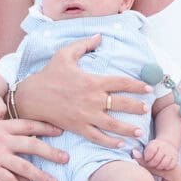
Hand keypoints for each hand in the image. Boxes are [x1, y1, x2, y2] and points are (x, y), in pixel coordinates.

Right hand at [15, 35, 150, 148]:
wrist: (31, 97)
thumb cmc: (49, 75)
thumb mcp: (65, 54)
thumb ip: (84, 44)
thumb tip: (100, 35)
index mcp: (93, 81)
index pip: (121, 83)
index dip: (137, 85)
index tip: (149, 88)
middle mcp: (92, 99)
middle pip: (121, 104)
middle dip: (137, 106)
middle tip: (146, 109)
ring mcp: (86, 116)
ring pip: (113, 124)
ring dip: (128, 128)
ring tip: (140, 131)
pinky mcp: (78, 127)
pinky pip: (97, 137)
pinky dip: (110, 142)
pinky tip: (120, 144)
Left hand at [140, 139, 178, 172]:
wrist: (168, 146)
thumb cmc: (154, 151)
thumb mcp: (147, 150)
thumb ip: (140, 155)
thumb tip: (133, 152)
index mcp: (155, 143)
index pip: (150, 151)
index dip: (147, 158)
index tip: (146, 159)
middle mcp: (164, 147)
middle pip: (156, 160)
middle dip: (151, 164)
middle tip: (150, 165)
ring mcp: (171, 153)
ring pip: (163, 164)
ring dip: (158, 167)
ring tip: (156, 167)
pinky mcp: (176, 158)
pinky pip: (170, 166)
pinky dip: (165, 168)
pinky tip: (162, 167)